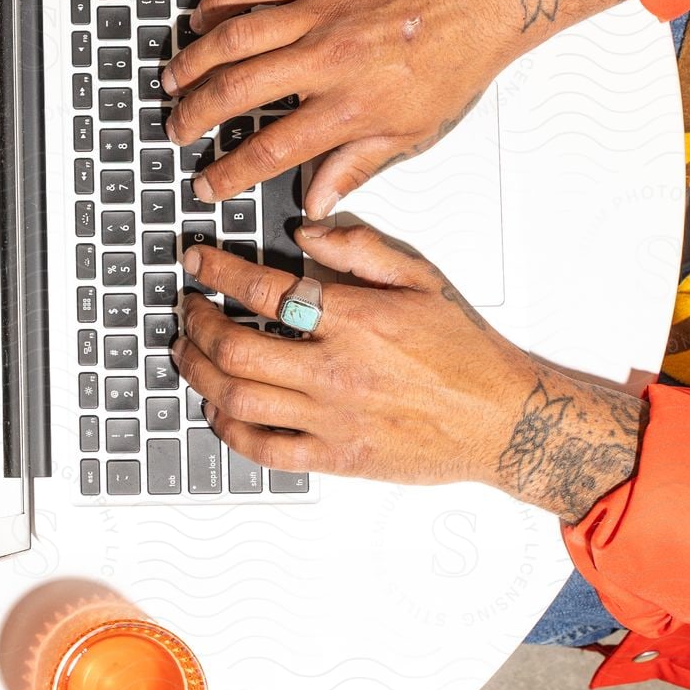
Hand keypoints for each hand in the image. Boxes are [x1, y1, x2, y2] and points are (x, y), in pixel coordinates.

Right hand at [161, 0, 628, 217]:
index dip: (227, 173)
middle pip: (236, 91)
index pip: (269, 150)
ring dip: (194, 61)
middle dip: (194, 116)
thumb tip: (314, 201)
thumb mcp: (412, 134)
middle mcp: (327, 59)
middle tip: (176, 130)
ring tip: (173, 81)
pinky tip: (203, 18)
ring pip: (235, 37)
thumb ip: (355, 167)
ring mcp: (320, 13)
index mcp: (349, 107)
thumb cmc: (454, 64)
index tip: (205, 185)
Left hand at [172, 223, 644, 520]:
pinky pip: (264, 448)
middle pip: (235, 347)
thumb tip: (306, 233)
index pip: (263, 289)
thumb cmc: (464, 350)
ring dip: (198, 372)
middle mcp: (336, 369)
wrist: (504, 418)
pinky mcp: (336, 456)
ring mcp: (332, 417)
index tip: (196, 263)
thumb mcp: (422, 278)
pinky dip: (228, 429)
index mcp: (355, 319)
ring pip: (238, 397)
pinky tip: (217, 409)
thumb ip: (361, 248)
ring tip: (186, 353)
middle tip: (185, 309)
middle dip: (196, 324)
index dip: (216, 271)